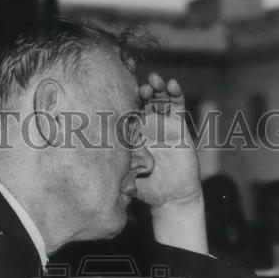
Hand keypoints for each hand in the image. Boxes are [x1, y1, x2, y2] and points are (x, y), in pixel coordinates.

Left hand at [134, 73, 207, 253]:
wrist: (171, 197)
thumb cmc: (146, 188)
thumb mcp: (127, 177)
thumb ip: (117, 169)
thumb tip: (100, 168)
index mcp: (131, 135)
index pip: (125, 113)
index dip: (123, 102)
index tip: (118, 94)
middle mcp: (146, 126)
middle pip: (142, 102)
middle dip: (140, 92)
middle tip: (138, 89)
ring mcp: (163, 124)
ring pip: (159, 99)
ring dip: (157, 87)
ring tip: (153, 80)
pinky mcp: (179, 126)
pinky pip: (178, 106)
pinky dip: (176, 94)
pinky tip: (172, 84)